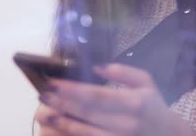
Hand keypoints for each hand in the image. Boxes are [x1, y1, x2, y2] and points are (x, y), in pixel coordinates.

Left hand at [34, 63, 195, 135]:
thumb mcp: (146, 82)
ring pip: (86, 132)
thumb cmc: (154, 106)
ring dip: (62, 123)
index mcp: (134, 102)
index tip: (53, 82)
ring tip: (44, 113)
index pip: (97, 94)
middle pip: (87, 113)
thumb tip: (96, 66)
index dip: (72, 89)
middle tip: (41, 95)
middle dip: (61, 103)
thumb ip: (123, 72)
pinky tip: (57, 130)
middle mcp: (127, 123)